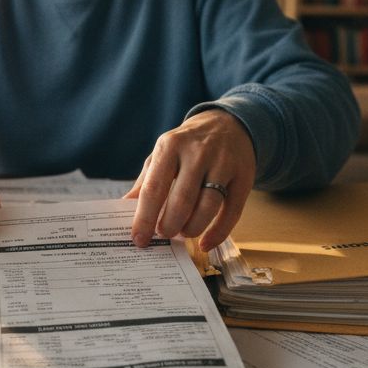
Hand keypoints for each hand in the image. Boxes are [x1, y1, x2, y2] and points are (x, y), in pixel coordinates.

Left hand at [126, 109, 255, 251]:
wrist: (228, 124)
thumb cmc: (187, 146)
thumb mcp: (163, 154)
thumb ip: (145, 181)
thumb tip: (124, 209)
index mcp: (170, 146)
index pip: (154, 188)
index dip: (145, 217)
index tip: (139, 239)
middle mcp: (198, 153)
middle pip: (182, 200)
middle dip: (170, 225)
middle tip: (163, 234)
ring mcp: (223, 164)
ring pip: (208, 207)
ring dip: (192, 228)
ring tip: (182, 233)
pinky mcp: (244, 177)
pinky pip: (232, 212)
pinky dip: (218, 234)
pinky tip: (205, 244)